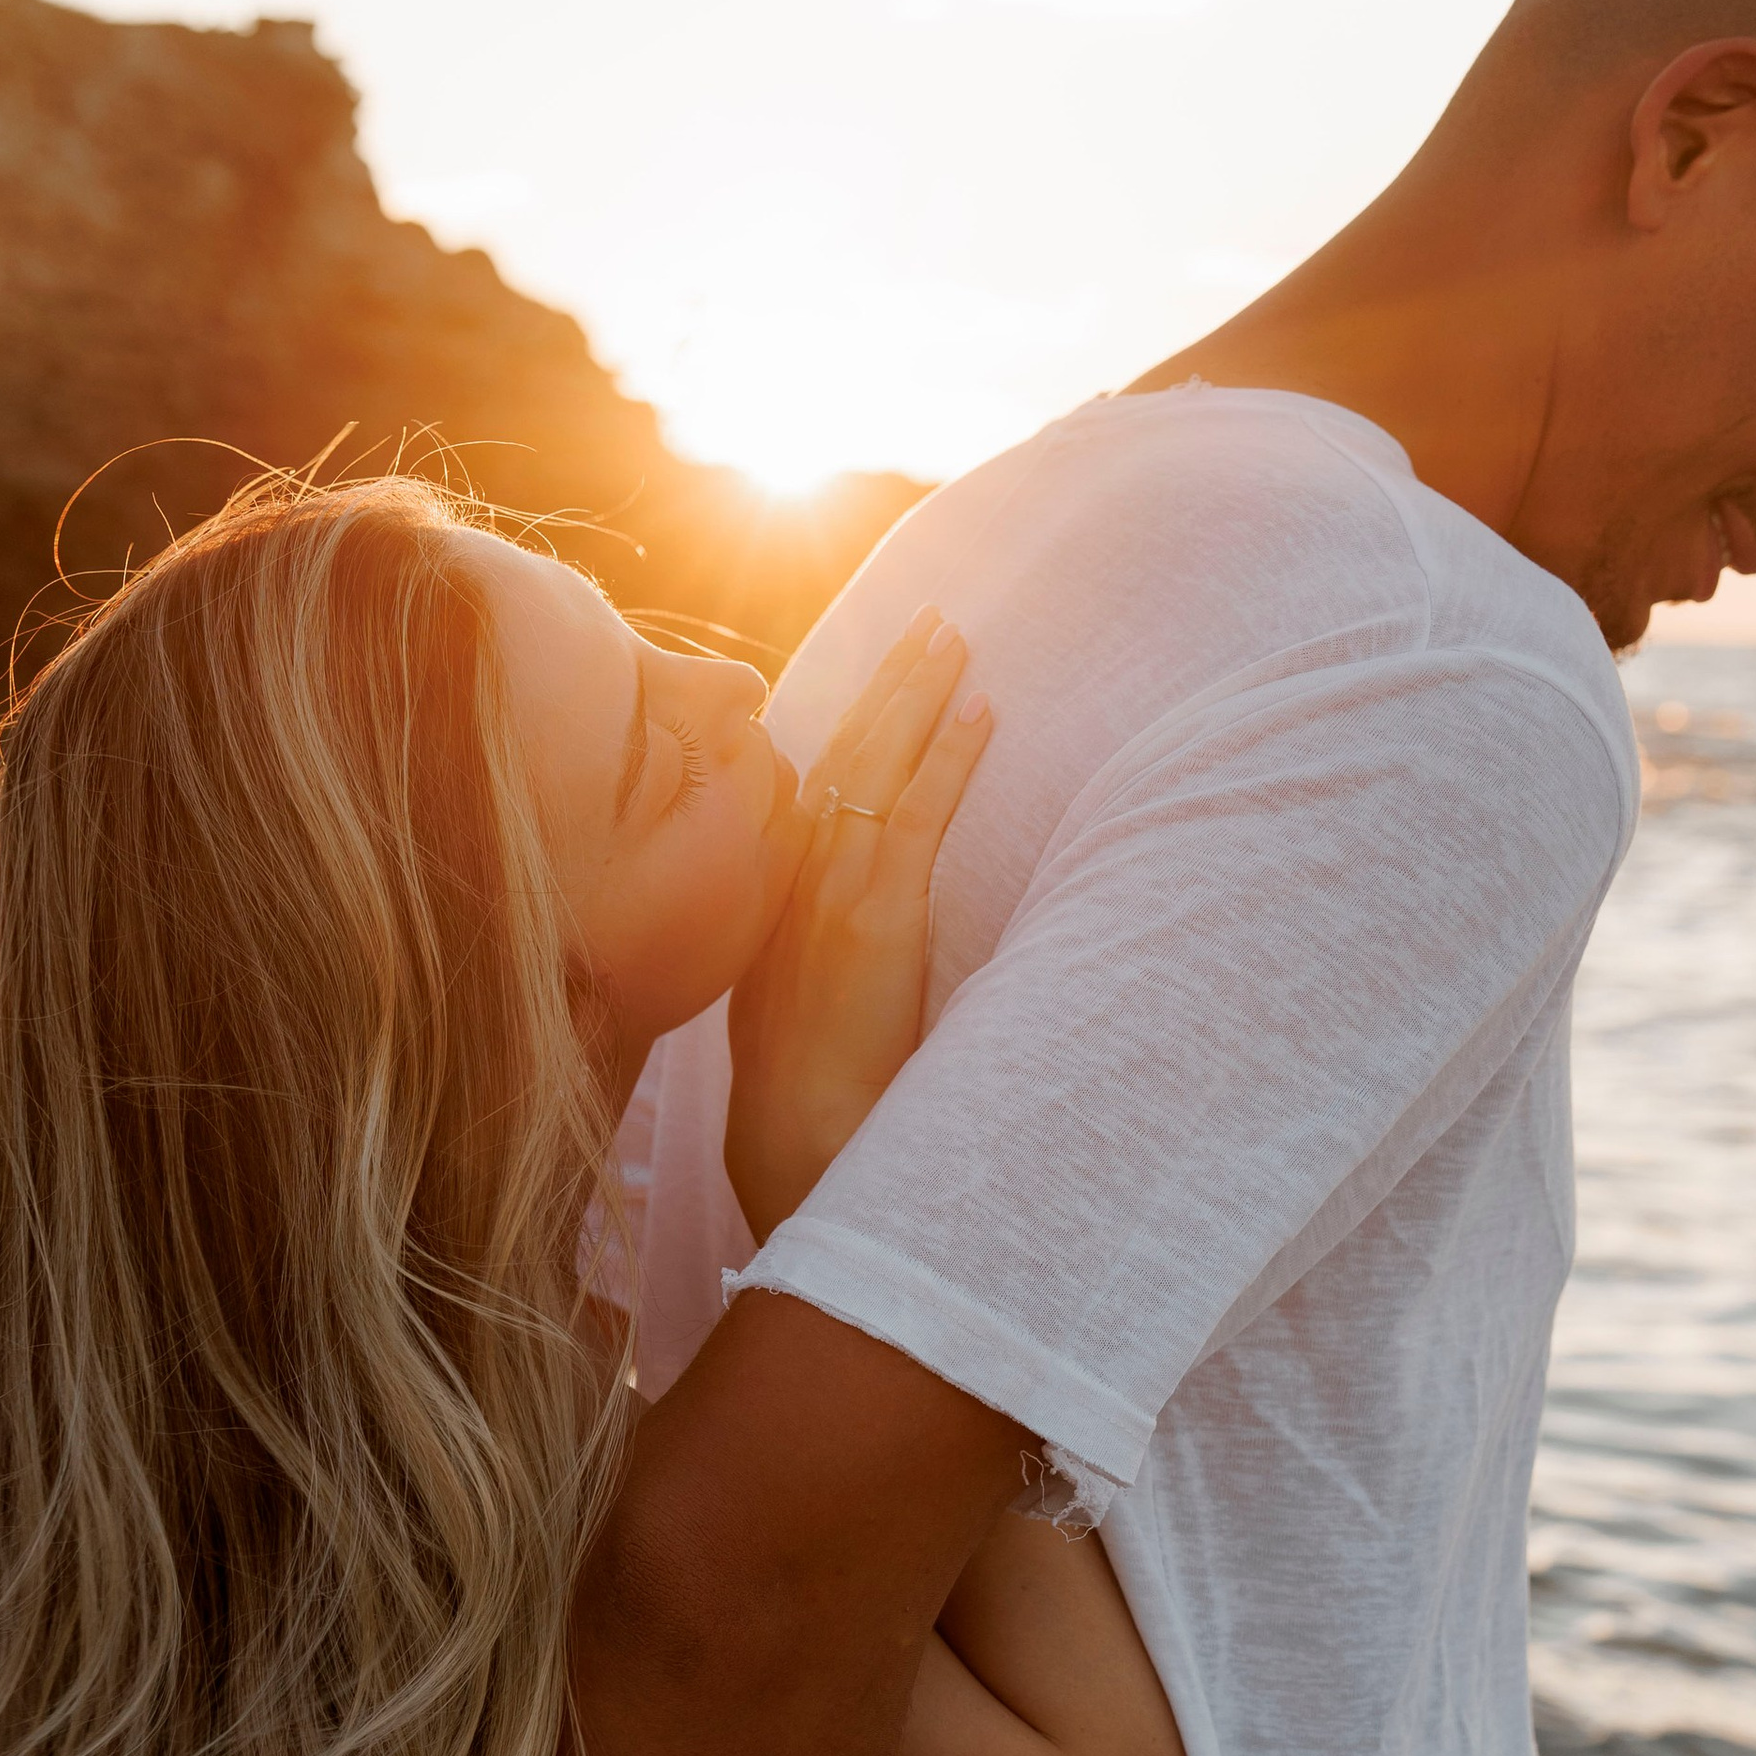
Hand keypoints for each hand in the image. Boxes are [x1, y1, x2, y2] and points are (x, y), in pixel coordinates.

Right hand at [725, 607, 991, 1242]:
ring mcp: (831, 888)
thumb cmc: (804, 1084)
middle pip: (846, 748)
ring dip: (919, 694)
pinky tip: (980, 711)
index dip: (854, 719)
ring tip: (954, 636)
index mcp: (775, 885)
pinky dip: (949, 758)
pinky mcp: (875, 914)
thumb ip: (815, 938)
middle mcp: (795, 871)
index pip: (816, 777)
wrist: (795, 1136)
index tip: (885, 672)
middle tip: (928, 618)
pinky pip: (917, 814)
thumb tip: (850, 924)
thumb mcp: (797, 993)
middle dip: (889, 680)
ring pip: (877, 763)